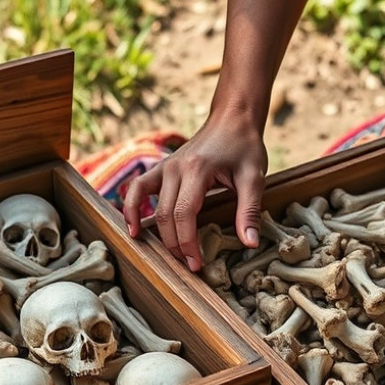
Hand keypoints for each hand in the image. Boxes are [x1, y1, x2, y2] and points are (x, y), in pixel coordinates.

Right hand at [123, 113, 266, 271]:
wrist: (232, 118)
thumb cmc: (244, 147)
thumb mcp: (254, 177)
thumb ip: (249, 211)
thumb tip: (249, 243)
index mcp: (197, 170)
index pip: (184, 214)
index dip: (187, 243)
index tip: (197, 264)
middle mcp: (174, 168)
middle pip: (164, 215)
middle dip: (174, 245)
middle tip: (189, 266)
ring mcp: (164, 167)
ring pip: (149, 205)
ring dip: (155, 233)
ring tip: (165, 256)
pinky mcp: (161, 168)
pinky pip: (137, 188)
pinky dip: (130, 207)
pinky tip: (132, 228)